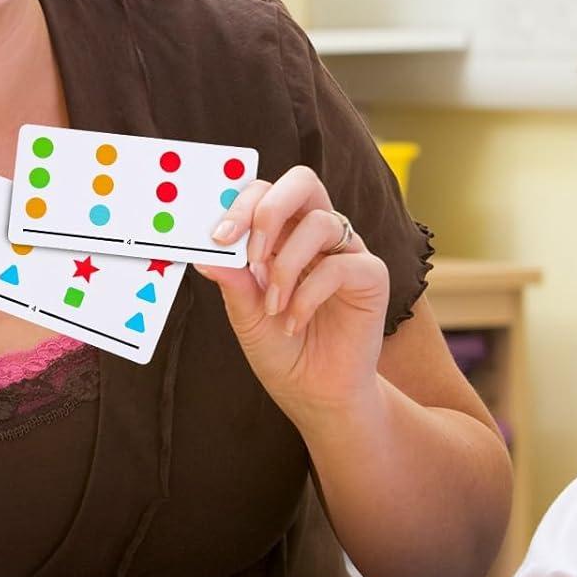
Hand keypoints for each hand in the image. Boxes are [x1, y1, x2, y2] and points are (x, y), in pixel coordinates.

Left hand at [196, 166, 389, 418]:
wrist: (316, 394)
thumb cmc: (281, 350)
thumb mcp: (245, 315)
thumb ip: (232, 281)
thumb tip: (206, 255)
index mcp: (282, 235)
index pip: (265, 193)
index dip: (241, 204)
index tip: (217, 237)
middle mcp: (316, 235)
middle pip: (303, 182)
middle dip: (269, 209)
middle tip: (250, 252)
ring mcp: (346, 252)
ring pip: (321, 222)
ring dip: (287, 266)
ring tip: (273, 306)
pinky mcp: (371, 277)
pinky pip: (342, 266)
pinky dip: (309, 295)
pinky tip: (294, 323)